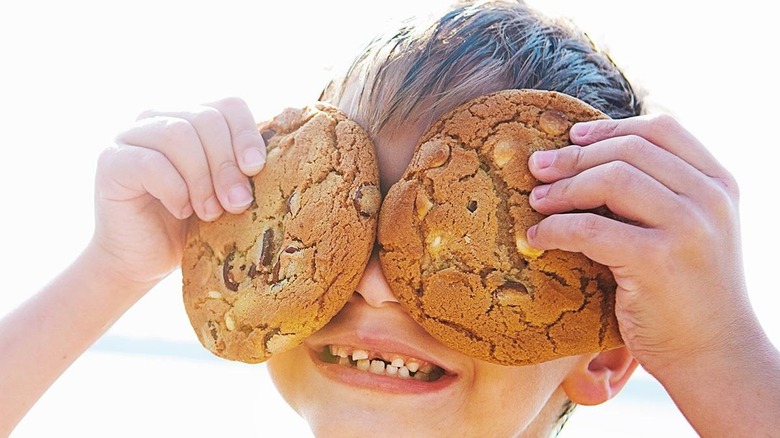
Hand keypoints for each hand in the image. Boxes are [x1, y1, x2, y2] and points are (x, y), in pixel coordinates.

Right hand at [92, 97, 265, 288]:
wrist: (143, 260)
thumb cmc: (192, 225)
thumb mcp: (225, 193)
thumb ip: (241, 169)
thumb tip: (273, 159)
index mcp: (193, 118)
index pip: (228, 105)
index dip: (246, 134)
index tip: (256, 169)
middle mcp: (160, 118)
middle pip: (205, 119)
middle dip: (227, 165)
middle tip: (238, 203)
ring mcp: (131, 136)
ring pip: (178, 135)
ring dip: (202, 178)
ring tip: (210, 212)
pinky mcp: (111, 161)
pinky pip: (150, 163)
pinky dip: (175, 190)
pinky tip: (182, 211)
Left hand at [525, 114, 751, 375]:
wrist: (713, 354)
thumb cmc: (687, 292)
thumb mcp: (690, 231)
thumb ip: (661, 193)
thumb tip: (590, 157)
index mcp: (718, 183)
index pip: (662, 129)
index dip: (611, 127)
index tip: (572, 137)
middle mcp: (709, 198)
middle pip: (629, 151)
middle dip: (575, 157)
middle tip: (538, 168)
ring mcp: (688, 229)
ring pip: (610, 181)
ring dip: (563, 189)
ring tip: (536, 201)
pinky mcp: (658, 262)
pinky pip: (591, 229)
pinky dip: (556, 228)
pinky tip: (538, 237)